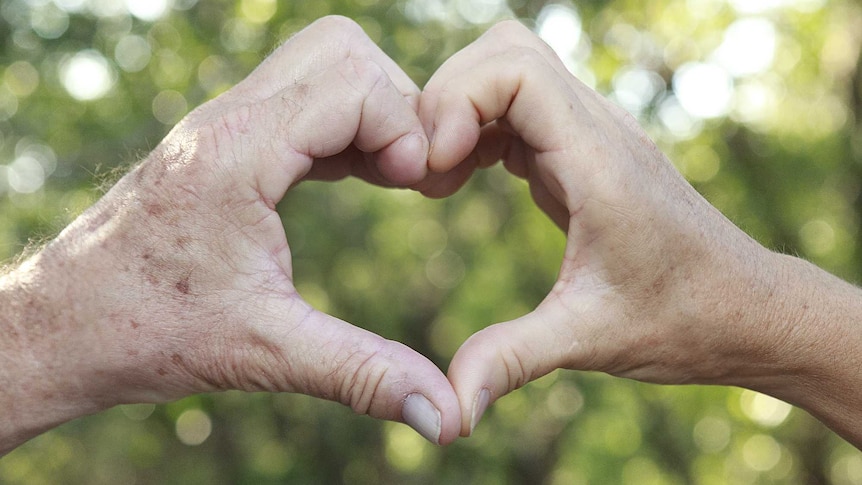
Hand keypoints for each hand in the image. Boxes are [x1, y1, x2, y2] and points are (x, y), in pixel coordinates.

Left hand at [1, 16, 460, 452]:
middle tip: (409, 175)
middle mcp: (228, 120)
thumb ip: (362, 374)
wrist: (62, 326)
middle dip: (395, 105)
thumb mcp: (266, 353)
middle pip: (342, 51)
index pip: (353, 83)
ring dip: (370, 111)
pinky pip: (302, 97)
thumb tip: (443, 415)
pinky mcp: (225, 139)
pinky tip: (359, 174)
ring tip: (391, 176)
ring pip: (322, 63)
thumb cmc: (146, 332)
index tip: (418, 187)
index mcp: (237, 153)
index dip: (405, 128)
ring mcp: (224, 124)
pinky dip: (344, 124)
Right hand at [418, 21, 794, 435]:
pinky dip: (476, 130)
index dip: (456, 101)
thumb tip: (447, 410)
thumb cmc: (683, 318)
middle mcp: (596, 130)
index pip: (514, 68)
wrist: (745, 309)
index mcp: (598, 159)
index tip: (434, 169)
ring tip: (438, 180)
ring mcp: (591, 136)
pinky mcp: (583, 152)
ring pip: (509, 73)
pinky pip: (517, 109)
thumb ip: (512, 360)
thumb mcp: (588, 339)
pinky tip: (461, 181)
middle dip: (447, 99)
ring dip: (460, 113)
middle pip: (504, 52)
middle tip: (426, 172)